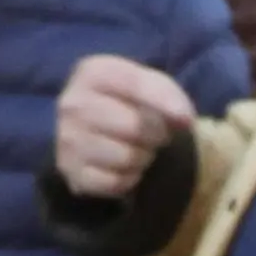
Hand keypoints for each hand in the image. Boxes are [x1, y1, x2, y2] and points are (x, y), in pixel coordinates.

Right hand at [52, 54, 198, 200]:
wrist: (91, 130)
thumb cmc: (126, 102)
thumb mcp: (148, 85)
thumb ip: (168, 94)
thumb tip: (184, 119)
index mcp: (92, 72)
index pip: (135, 84)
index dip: (165, 103)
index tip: (186, 120)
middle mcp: (73, 103)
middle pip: (134, 127)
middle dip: (156, 135)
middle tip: (155, 135)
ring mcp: (68, 139)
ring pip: (126, 158)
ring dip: (143, 158)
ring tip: (139, 149)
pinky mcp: (72, 172)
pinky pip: (116, 183)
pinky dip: (129, 179)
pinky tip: (124, 167)